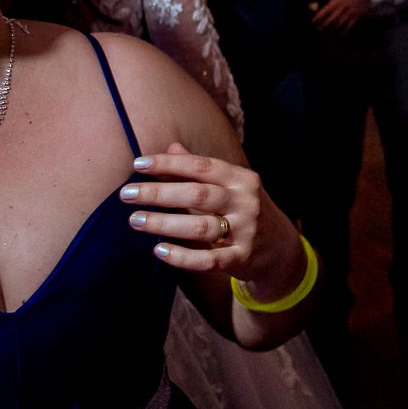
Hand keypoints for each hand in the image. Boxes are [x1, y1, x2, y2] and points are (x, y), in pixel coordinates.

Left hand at [122, 143, 303, 292]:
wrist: (281, 248)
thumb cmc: (245, 211)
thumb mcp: (231, 186)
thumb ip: (201, 169)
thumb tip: (170, 147)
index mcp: (242, 179)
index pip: (202, 166)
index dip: (169, 164)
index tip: (138, 163)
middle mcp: (246, 202)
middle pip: (197, 194)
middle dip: (158, 193)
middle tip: (126, 194)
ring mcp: (246, 231)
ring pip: (199, 227)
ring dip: (163, 224)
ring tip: (135, 220)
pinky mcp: (242, 258)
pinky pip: (208, 260)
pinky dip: (181, 257)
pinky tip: (159, 250)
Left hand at [312, 0, 372, 32]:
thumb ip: (335, 2)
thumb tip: (327, 9)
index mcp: (338, 1)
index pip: (325, 10)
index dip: (318, 17)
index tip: (313, 21)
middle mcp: (343, 8)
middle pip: (331, 19)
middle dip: (324, 26)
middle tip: (319, 30)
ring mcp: (350, 13)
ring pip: (338, 24)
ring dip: (332, 30)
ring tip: (327, 34)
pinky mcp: (357, 17)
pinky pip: (349, 26)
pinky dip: (344, 31)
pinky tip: (340, 34)